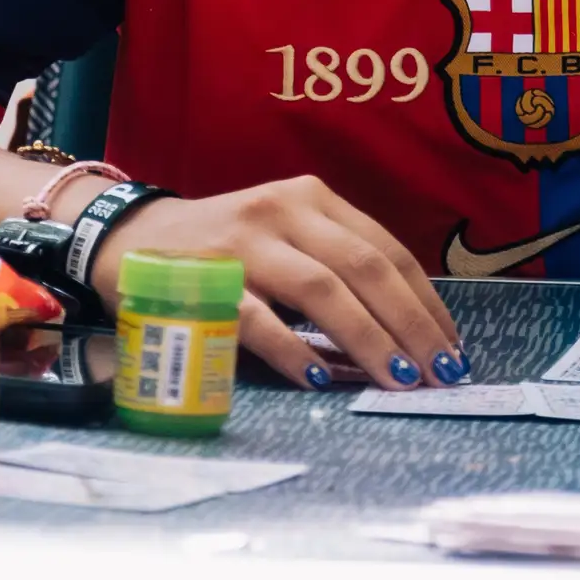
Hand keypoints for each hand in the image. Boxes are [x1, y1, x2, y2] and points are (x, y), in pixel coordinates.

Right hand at [84, 173, 465, 391]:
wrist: (127, 238)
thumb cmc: (223, 248)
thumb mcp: (286, 238)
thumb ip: (333, 272)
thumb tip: (401, 338)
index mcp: (314, 199)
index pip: (386, 250)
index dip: (425, 301)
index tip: (452, 345)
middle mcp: (285, 210)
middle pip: (366, 268)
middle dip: (411, 324)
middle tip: (440, 372)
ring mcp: (245, 243)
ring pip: (323, 289)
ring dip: (368, 339)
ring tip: (398, 379)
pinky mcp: (205, 279)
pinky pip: (258, 318)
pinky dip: (292, 349)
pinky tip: (319, 377)